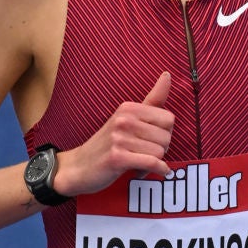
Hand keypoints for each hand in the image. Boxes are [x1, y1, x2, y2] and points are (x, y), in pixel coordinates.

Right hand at [55, 72, 175, 196]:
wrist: (78, 166)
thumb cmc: (107, 143)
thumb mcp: (127, 118)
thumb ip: (152, 99)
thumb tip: (168, 74)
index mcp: (128, 108)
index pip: (168, 119)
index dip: (165, 133)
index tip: (151, 140)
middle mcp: (123, 120)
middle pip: (166, 137)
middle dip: (161, 149)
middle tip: (144, 154)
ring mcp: (119, 139)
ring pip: (160, 152)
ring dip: (154, 163)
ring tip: (138, 163)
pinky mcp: (117, 158)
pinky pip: (152, 163)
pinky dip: (158, 170)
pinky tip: (152, 172)